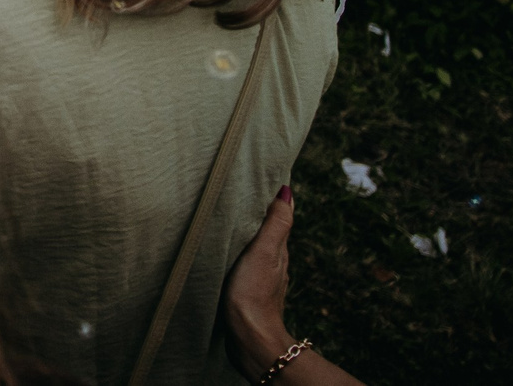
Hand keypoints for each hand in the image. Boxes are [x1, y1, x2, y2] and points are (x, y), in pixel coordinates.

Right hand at [223, 186, 296, 379]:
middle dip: (258, 211)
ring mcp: (260, 277)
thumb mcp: (264, 252)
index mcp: (278, 249)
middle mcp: (273, 261)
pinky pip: (244, 262)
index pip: (279, 215)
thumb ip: (275, 223)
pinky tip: (225, 250)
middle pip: (268, 230)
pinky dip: (238, 250)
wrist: (248, 337)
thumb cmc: (254, 293)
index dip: (273, 197)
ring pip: (256, 246)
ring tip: (230, 215)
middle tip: (241, 189)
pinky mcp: (247, 290)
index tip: (262, 174)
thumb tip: (287, 191)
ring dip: (247, 231)